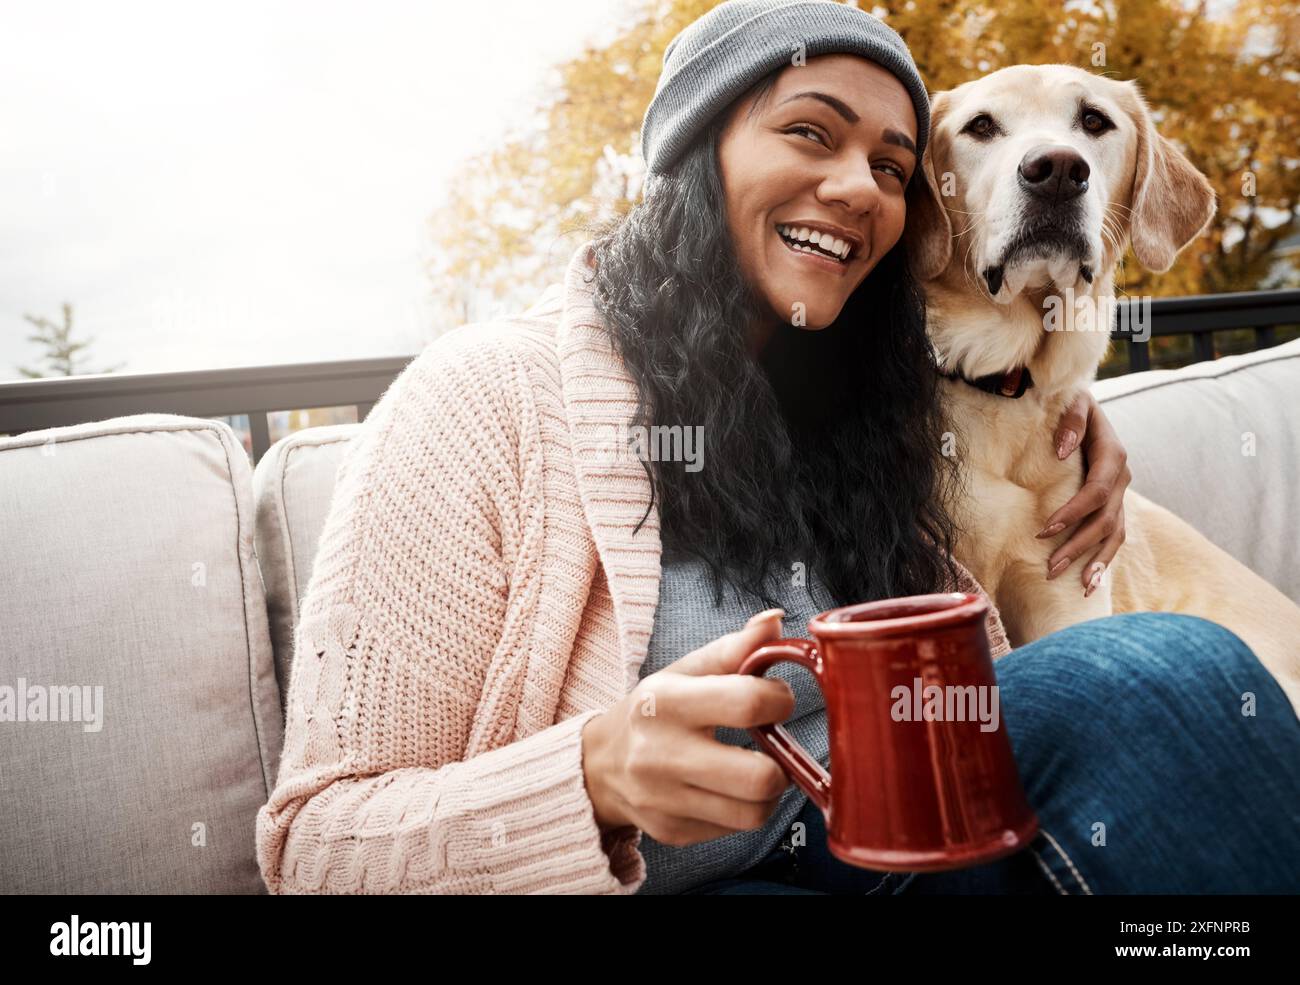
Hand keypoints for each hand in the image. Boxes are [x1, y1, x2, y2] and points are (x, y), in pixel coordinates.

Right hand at [580, 608, 794, 846]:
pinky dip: (740, 811)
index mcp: (665, 701)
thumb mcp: (685, 671)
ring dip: (767, 793)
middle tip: (771, 750)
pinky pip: (733, 830)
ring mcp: (664, 800)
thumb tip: (775, 620)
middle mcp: (660, 754)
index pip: (747, 704)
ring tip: (753, 773)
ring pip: (754, 813)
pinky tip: (725, 791)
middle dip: (781, 764)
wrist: (599, 764)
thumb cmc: (653, 711)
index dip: (780, 700)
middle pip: (759, 777)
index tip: (777, 700)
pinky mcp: (671, 832)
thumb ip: (734, 648)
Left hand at [1037, 391, 1131, 594]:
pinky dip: (1104, 560)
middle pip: (1104, 521)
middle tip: (1050, 569)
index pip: (1095, 492)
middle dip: (1078, 547)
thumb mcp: (1073, 401)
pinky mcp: (1113, 505)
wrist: (1086, 406)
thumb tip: (1060, 449)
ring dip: (1097, 562)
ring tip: (1080, 587)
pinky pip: (1114, 537)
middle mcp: (1121, 479)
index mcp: (1113, 455)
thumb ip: (1071, 420)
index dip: (1073, 513)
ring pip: (1114, 535)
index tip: (1045, 530)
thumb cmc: (1071, 402)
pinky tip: (1091, 582)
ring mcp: (1120, 495)